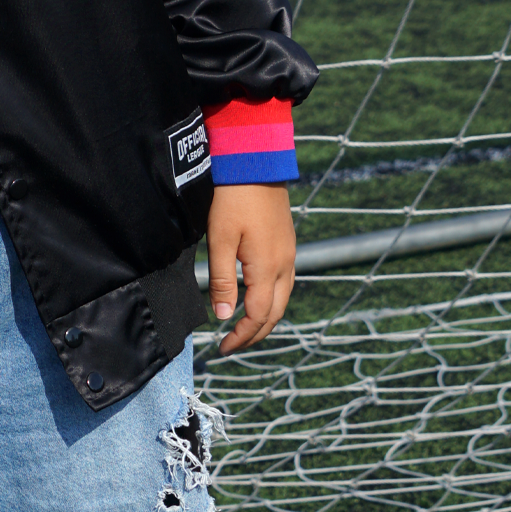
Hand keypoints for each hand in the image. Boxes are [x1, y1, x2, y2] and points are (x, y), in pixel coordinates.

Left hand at [207, 182, 295, 354]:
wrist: (256, 163)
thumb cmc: (233, 199)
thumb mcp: (220, 240)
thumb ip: (222, 281)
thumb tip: (224, 317)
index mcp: (268, 269)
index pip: (258, 316)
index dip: (241, 336)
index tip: (223, 348)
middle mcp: (285, 265)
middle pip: (275, 313)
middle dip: (255, 333)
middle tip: (233, 344)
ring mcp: (290, 253)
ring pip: (283, 298)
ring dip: (266, 317)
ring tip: (244, 326)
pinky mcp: (288, 242)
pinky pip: (285, 282)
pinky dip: (272, 299)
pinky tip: (257, 296)